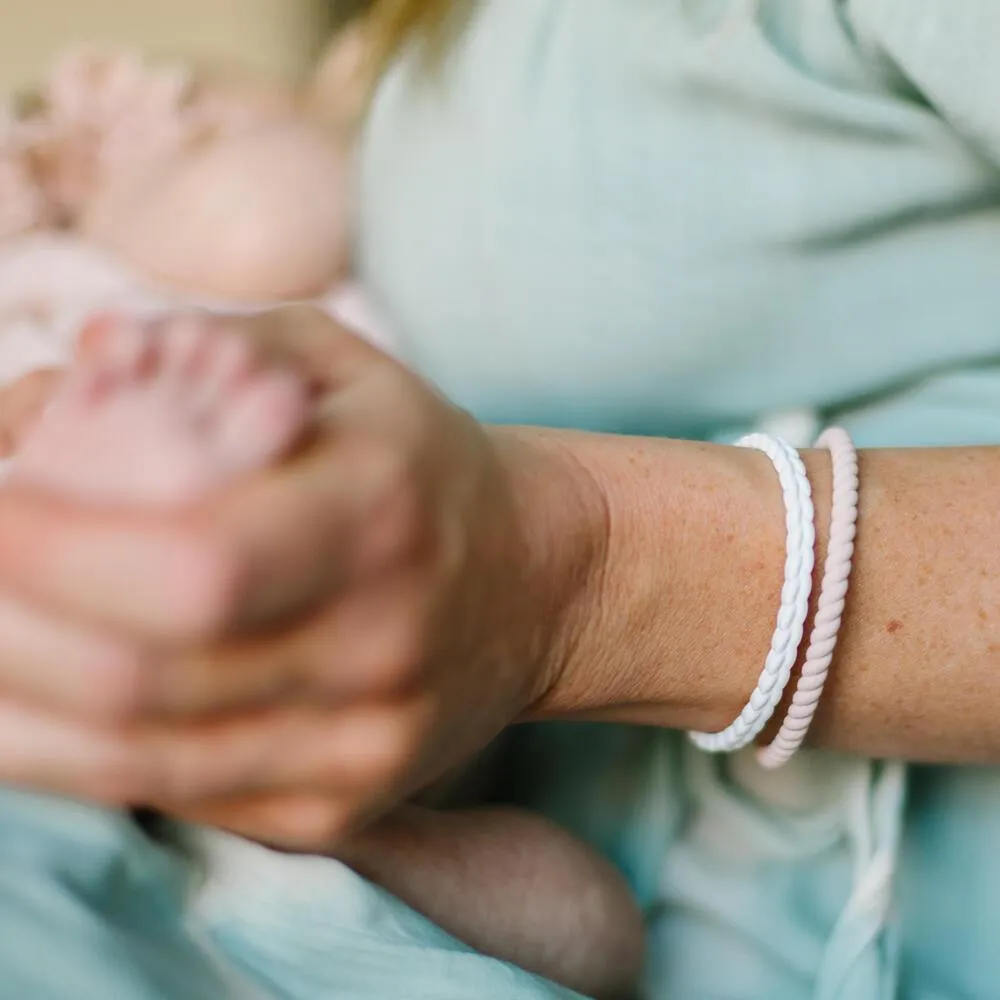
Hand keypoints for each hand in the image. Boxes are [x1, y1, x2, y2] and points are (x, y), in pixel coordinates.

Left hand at [0, 307, 602, 848]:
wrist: (530, 584)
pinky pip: (172, 793)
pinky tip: (45, 695)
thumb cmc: (418, 464)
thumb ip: (209, 345)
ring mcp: (362, 746)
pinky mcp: (340, 809)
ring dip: (11, 703)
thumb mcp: (340, 367)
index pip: (195, 566)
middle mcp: (379, 647)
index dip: (50, 550)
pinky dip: (74, 747)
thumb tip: (74, 369)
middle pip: (138, 679)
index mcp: (379, 516)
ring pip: (133, 760)